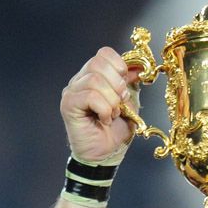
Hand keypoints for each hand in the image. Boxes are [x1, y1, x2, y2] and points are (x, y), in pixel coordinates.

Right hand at [59, 47, 140, 163]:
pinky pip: (90, 96)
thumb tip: (138, 66)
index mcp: (93, 75)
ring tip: (112, 114)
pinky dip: (104, 109)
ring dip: (111, 100)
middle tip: (120, 103)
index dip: (119, 66)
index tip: (125, 88)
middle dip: (117, 84)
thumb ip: (130, 82)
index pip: (104, 53)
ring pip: (94, 80)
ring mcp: (72, 92)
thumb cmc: (115, 130)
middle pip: (98, 63)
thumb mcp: (129, 101)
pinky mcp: (68, 105)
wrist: (106, 153)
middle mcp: (79, 80)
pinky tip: (104, 119)